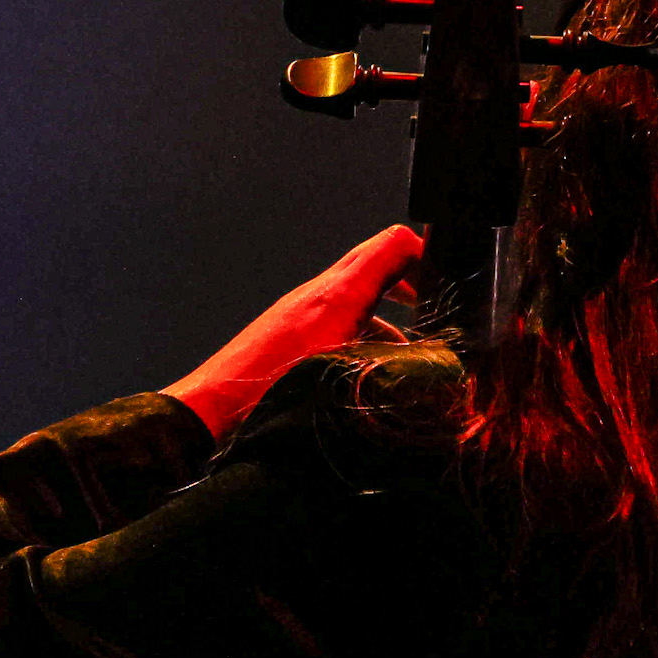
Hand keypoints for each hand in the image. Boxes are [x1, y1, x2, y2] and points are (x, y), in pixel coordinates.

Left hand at [165, 225, 428, 437]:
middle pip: (374, 263)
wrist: (208, 413)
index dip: (426, 256)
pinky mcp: (287, 331)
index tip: (449, 281)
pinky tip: (367, 368)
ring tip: (413, 351)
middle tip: (438, 308)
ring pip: (356, 294)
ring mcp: (299, 310)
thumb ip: (392, 363)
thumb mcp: (343, 377)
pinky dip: (360, 331)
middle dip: (412, 282)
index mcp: (335, 294)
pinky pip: (335, 316)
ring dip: (387, 313)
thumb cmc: (267, 394)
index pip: (392, 245)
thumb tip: (432, 365)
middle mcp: (316, 294)